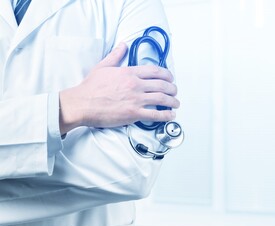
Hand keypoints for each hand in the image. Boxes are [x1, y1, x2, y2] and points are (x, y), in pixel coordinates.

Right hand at [59, 43, 179, 133]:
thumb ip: (115, 55)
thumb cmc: (90, 87)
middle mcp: (135, 85)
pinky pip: (155, 115)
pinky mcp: (134, 114)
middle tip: (175, 91)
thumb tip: (123, 45)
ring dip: (172, 102)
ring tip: (176, 104)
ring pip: (162, 99)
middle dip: (172, 89)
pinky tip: (170, 116)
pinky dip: (166, 116)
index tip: (170, 78)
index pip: (155, 71)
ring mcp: (136, 100)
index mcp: (129, 73)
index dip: (167, 74)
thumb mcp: (103, 67)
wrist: (82, 104)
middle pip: (162, 85)